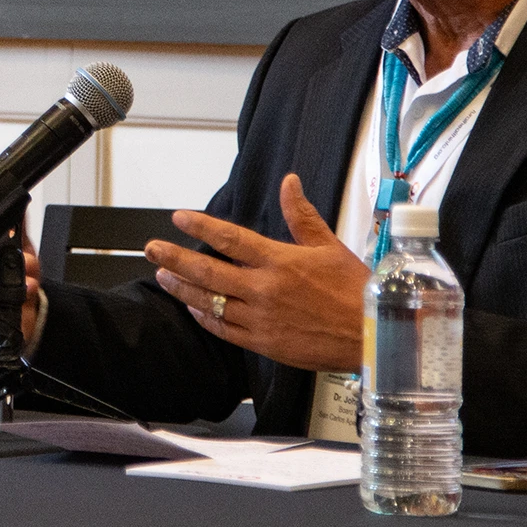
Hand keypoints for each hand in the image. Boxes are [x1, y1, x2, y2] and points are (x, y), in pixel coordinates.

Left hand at [144, 174, 367, 372]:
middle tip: (152, 248)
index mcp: (280, 262)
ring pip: (210, 302)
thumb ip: (302, 215)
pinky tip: (192, 307)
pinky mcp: (264, 343)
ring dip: (182, 288)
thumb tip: (289, 182)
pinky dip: (205, 317)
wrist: (374, 336)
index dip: (201, 226)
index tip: (179, 217)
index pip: (231, 238)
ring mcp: (261, 319)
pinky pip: (224, 329)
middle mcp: (265, 290)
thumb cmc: (355, 291)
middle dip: (174, 259)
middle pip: (209, 271)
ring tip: (162, 276)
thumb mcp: (330, 246)